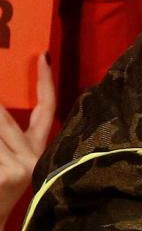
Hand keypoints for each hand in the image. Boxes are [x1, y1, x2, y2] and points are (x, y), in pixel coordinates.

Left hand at [0, 54, 54, 226]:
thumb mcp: (3, 163)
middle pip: (4, 116)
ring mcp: (22, 167)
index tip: (41, 56)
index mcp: (37, 152)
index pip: (47, 111)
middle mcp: (35, 158)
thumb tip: (0, 108)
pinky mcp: (9, 174)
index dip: (44, 83)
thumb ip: (6, 134)